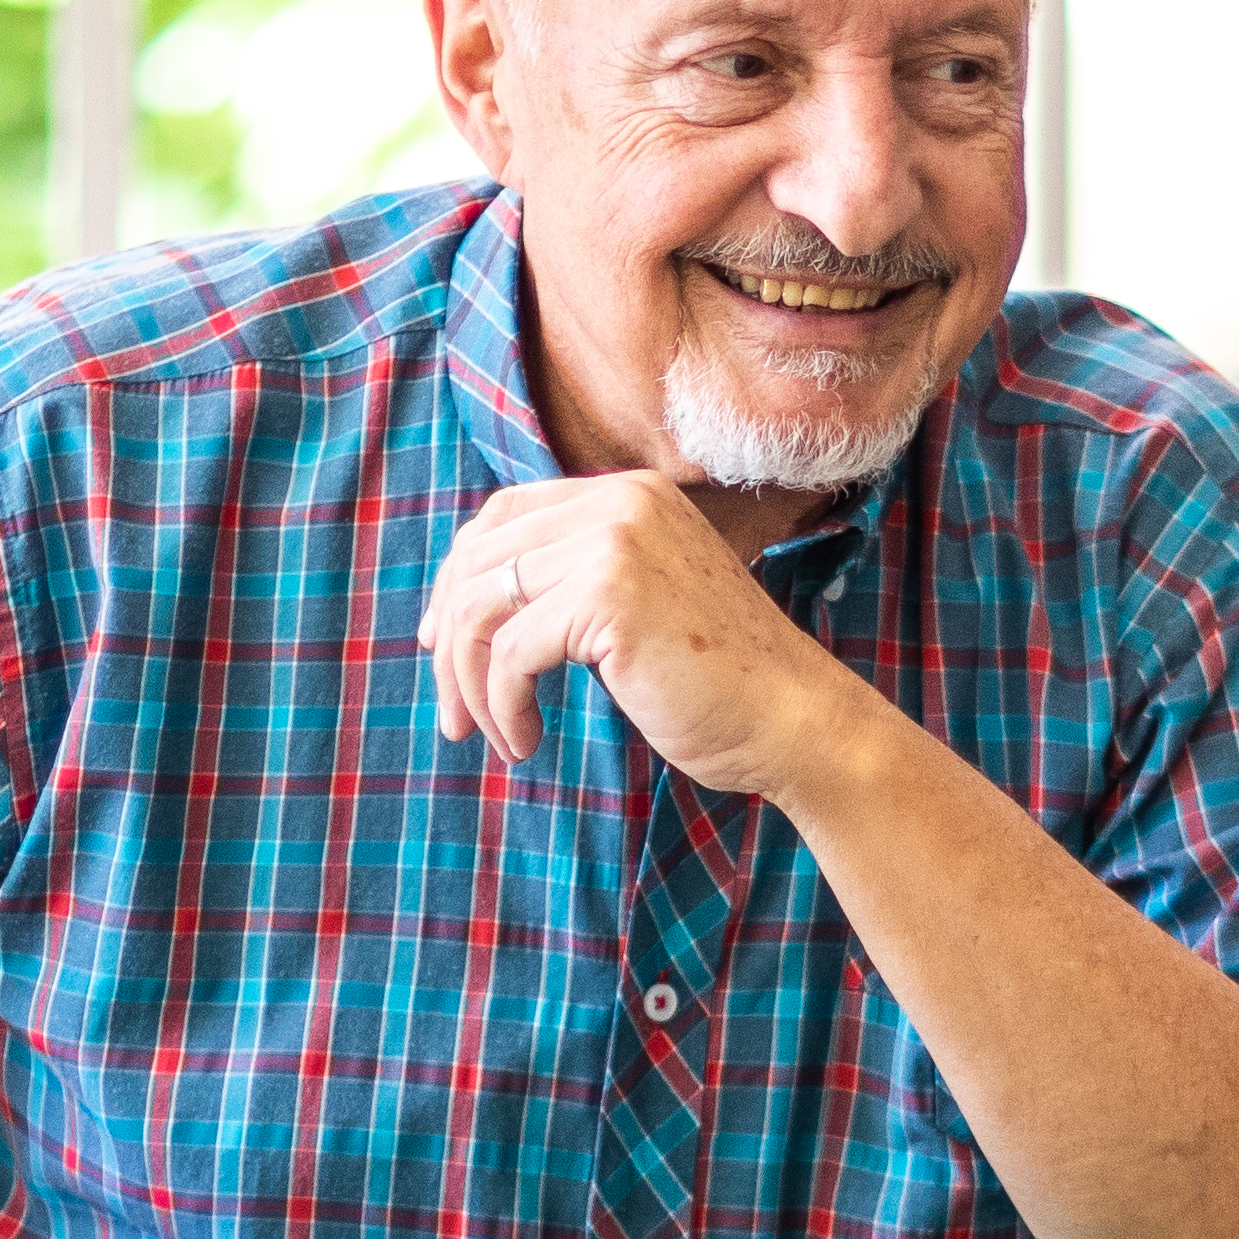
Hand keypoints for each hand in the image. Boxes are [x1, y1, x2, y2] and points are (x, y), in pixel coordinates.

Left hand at [421, 471, 873, 796]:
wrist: (795, 721)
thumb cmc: (722, 684)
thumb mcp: (642, 605)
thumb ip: (579, 580)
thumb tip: (467, 606)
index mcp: (630, 493)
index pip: (504, 513)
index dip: (458, 579)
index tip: (443, 644)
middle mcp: (621, 501)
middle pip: (479, 555)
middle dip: (452, 642)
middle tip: (454, 714)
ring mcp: (616, 542)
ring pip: (481, 605)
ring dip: (470, 684)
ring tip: (491, 736)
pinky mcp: (608, 596)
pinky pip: (509, 651)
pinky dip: (503, 706)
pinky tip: (526, 744)